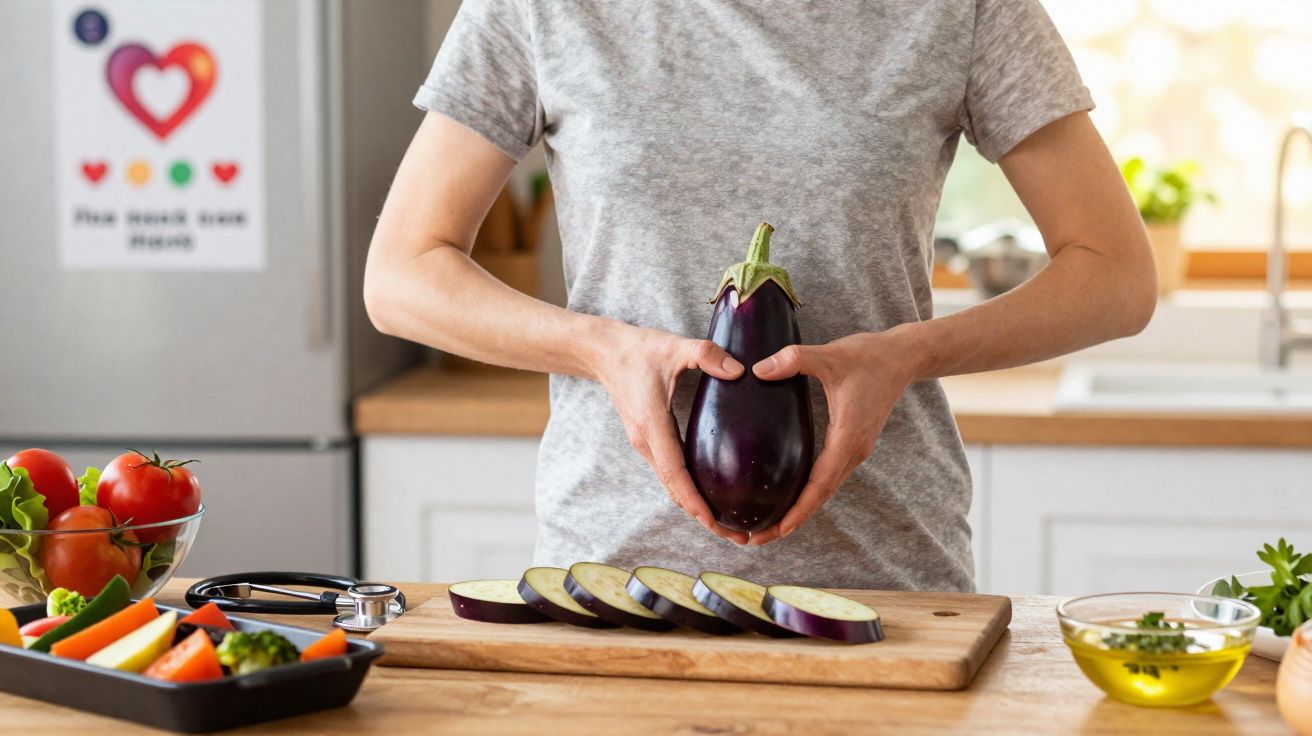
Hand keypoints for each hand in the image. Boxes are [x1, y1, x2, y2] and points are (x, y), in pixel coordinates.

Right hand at [587, 323, 750, 543]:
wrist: (605, 352)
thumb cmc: (638, 350)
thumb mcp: (674, 347)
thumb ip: (707, 356)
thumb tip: (740, 371)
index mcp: (652, 426)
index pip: (673, 473)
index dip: (694, 500)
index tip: (714, 522)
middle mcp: (647, 442)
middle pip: (675, 491)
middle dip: (704, 517)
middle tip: (739, 537)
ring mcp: (646, 444)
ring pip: (673, 486)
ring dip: (698, 508)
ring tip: (730, 526)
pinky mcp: (650, 441)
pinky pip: (672, 474)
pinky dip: (690, 491)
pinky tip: (712, 496)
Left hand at [746, 328, 922, 545]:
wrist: (902, 357)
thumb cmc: (869, 356)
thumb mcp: (830, 355)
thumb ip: (794, 360)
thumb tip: (758, 370)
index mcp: (848, 438)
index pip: (820, 484)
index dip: (798, 510)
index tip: (777, 530)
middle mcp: (853, 452)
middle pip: (819, 497)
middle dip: (789, 521)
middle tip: (756, 539)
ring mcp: (854, 450)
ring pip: (824, 491)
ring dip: (798, 511)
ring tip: (766, 528)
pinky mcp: (851, 445)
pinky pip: (827, 477)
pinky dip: (808, 493)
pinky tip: (786, 497)